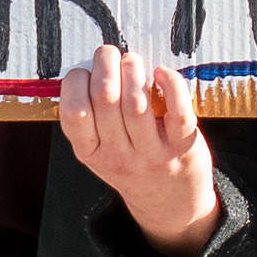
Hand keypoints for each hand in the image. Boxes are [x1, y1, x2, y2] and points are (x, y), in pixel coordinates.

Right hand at [59, 44, 219, 256]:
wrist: (169, 203)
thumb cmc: (130, 162)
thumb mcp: (98, 151)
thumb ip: (91, 116)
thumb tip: (90, 65)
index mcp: (90, 153)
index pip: (73, 112)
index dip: (76, 81)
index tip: (85, 71)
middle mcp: (118, 155)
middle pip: (105, 98)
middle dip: (105, 63)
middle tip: (109, 53)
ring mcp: (151, 153)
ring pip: (136, 102)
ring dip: (133, 70)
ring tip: (132, 61)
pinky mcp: (183, 147)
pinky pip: (177, 111)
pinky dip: (171, 84)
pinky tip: (162, 73)